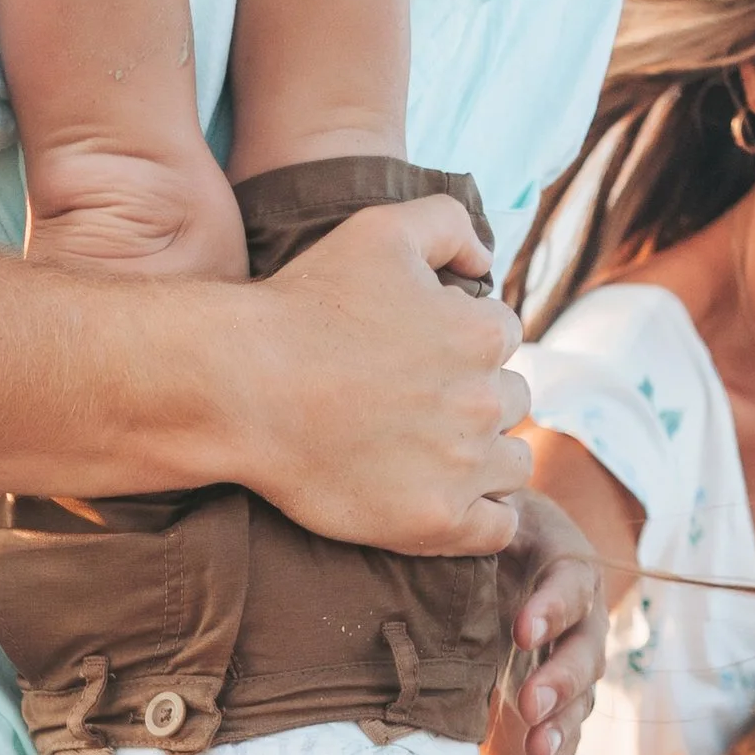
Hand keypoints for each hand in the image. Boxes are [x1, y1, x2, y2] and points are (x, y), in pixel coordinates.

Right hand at [239, 199, 526, 554]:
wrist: (241, 388)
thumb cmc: (304, 307)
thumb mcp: (381, 231)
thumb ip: (450, 224)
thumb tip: (487, 259)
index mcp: (481, 332)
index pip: (502, 337)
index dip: (462, 342)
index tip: (418, 356)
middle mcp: (483, 400)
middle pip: (510, 400)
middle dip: (475, 398)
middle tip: (417, 405)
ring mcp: (462, 467)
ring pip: (512, 464)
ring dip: (487, 458)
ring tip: (435, 455)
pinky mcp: (435, 522)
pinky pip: (497, 530)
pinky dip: (485, 519)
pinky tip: (450, 503)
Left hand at [482, 494, 608, 754]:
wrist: (510, 552)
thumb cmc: (493, 531)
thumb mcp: (493, 514)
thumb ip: (483, 520)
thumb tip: (451, 517)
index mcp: (569, 566)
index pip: (569, 585)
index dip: (551, 608)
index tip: (522, 629)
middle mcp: (581, 620)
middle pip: (583, 654)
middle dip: (559, 683)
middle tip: (531, 706)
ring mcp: (573, 665)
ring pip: (578, 703)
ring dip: (558, 732)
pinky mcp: (557, 700)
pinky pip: (562, 734)